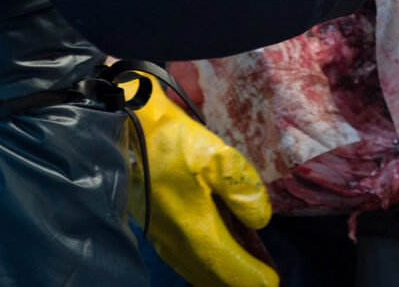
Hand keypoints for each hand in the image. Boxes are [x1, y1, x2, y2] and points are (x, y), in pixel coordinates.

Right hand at [130, 82, 277, 286]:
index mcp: (194, 227)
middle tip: (261, 281)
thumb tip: (259, 221)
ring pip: (193, 269)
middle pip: (210, 274)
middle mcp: (175, 240)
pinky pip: (181, 259)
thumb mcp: (217, 157)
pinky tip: (208, 258)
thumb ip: (242, 190)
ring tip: (240, 273)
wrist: (126, 128)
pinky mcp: (152, 227)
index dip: (252, 276)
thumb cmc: (173, 140)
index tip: (272, 282)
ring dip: (218, 276)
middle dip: (236, 280)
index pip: (228, 265)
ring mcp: (160, 236)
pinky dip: (200, 266)